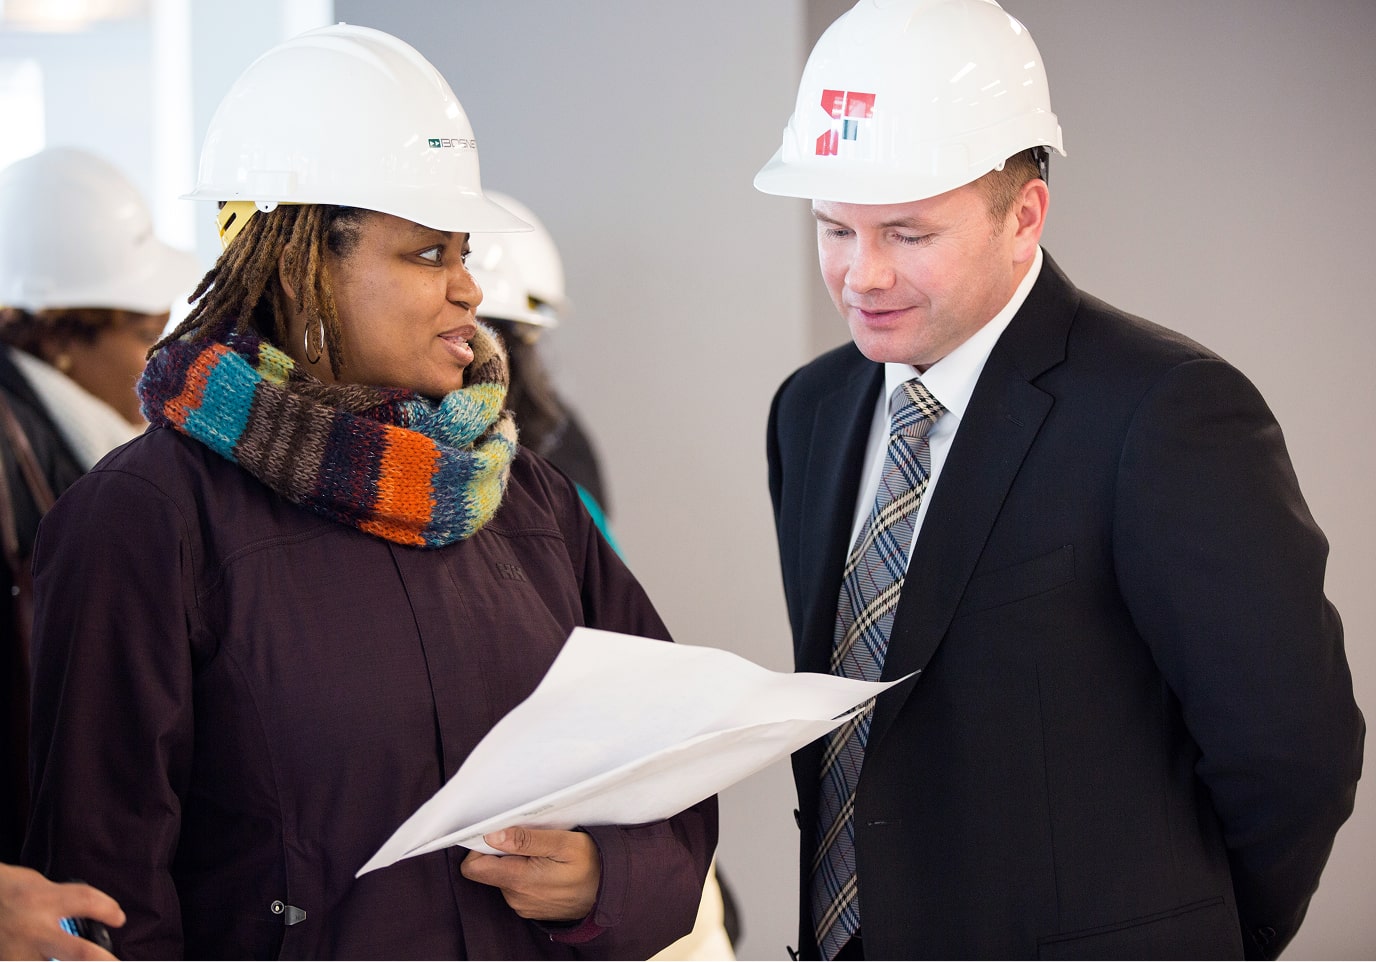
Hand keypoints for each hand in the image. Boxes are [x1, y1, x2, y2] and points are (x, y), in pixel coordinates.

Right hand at [0, 863, 123, 960]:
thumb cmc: (7, 891)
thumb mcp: (37, 884)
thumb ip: (64, 899)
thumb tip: (94, 912)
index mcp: (44, 900)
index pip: (87, 902)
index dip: (108, 910)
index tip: (119, 918)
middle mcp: (33, 930)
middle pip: (78, 953)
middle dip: (102, 961)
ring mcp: (17, 953)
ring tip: (96, 961)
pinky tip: (48, 961)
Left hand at [459, 827, 599, 921]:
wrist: (610, 893)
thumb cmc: (591, 864)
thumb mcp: (563, 844)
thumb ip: (526, 840)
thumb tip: (492, 836)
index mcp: (519, 880)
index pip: (474, 867)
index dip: (478, 847)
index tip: (495, 833)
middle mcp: (515, 897)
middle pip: (489, 868)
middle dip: (504, 851)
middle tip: (531, 840)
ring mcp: (522, 905)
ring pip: (503, 876)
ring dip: (517, 861)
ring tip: (544, 853)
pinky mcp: (530, 907)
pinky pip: (516, 886)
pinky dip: (526, 873)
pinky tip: (547, 867)